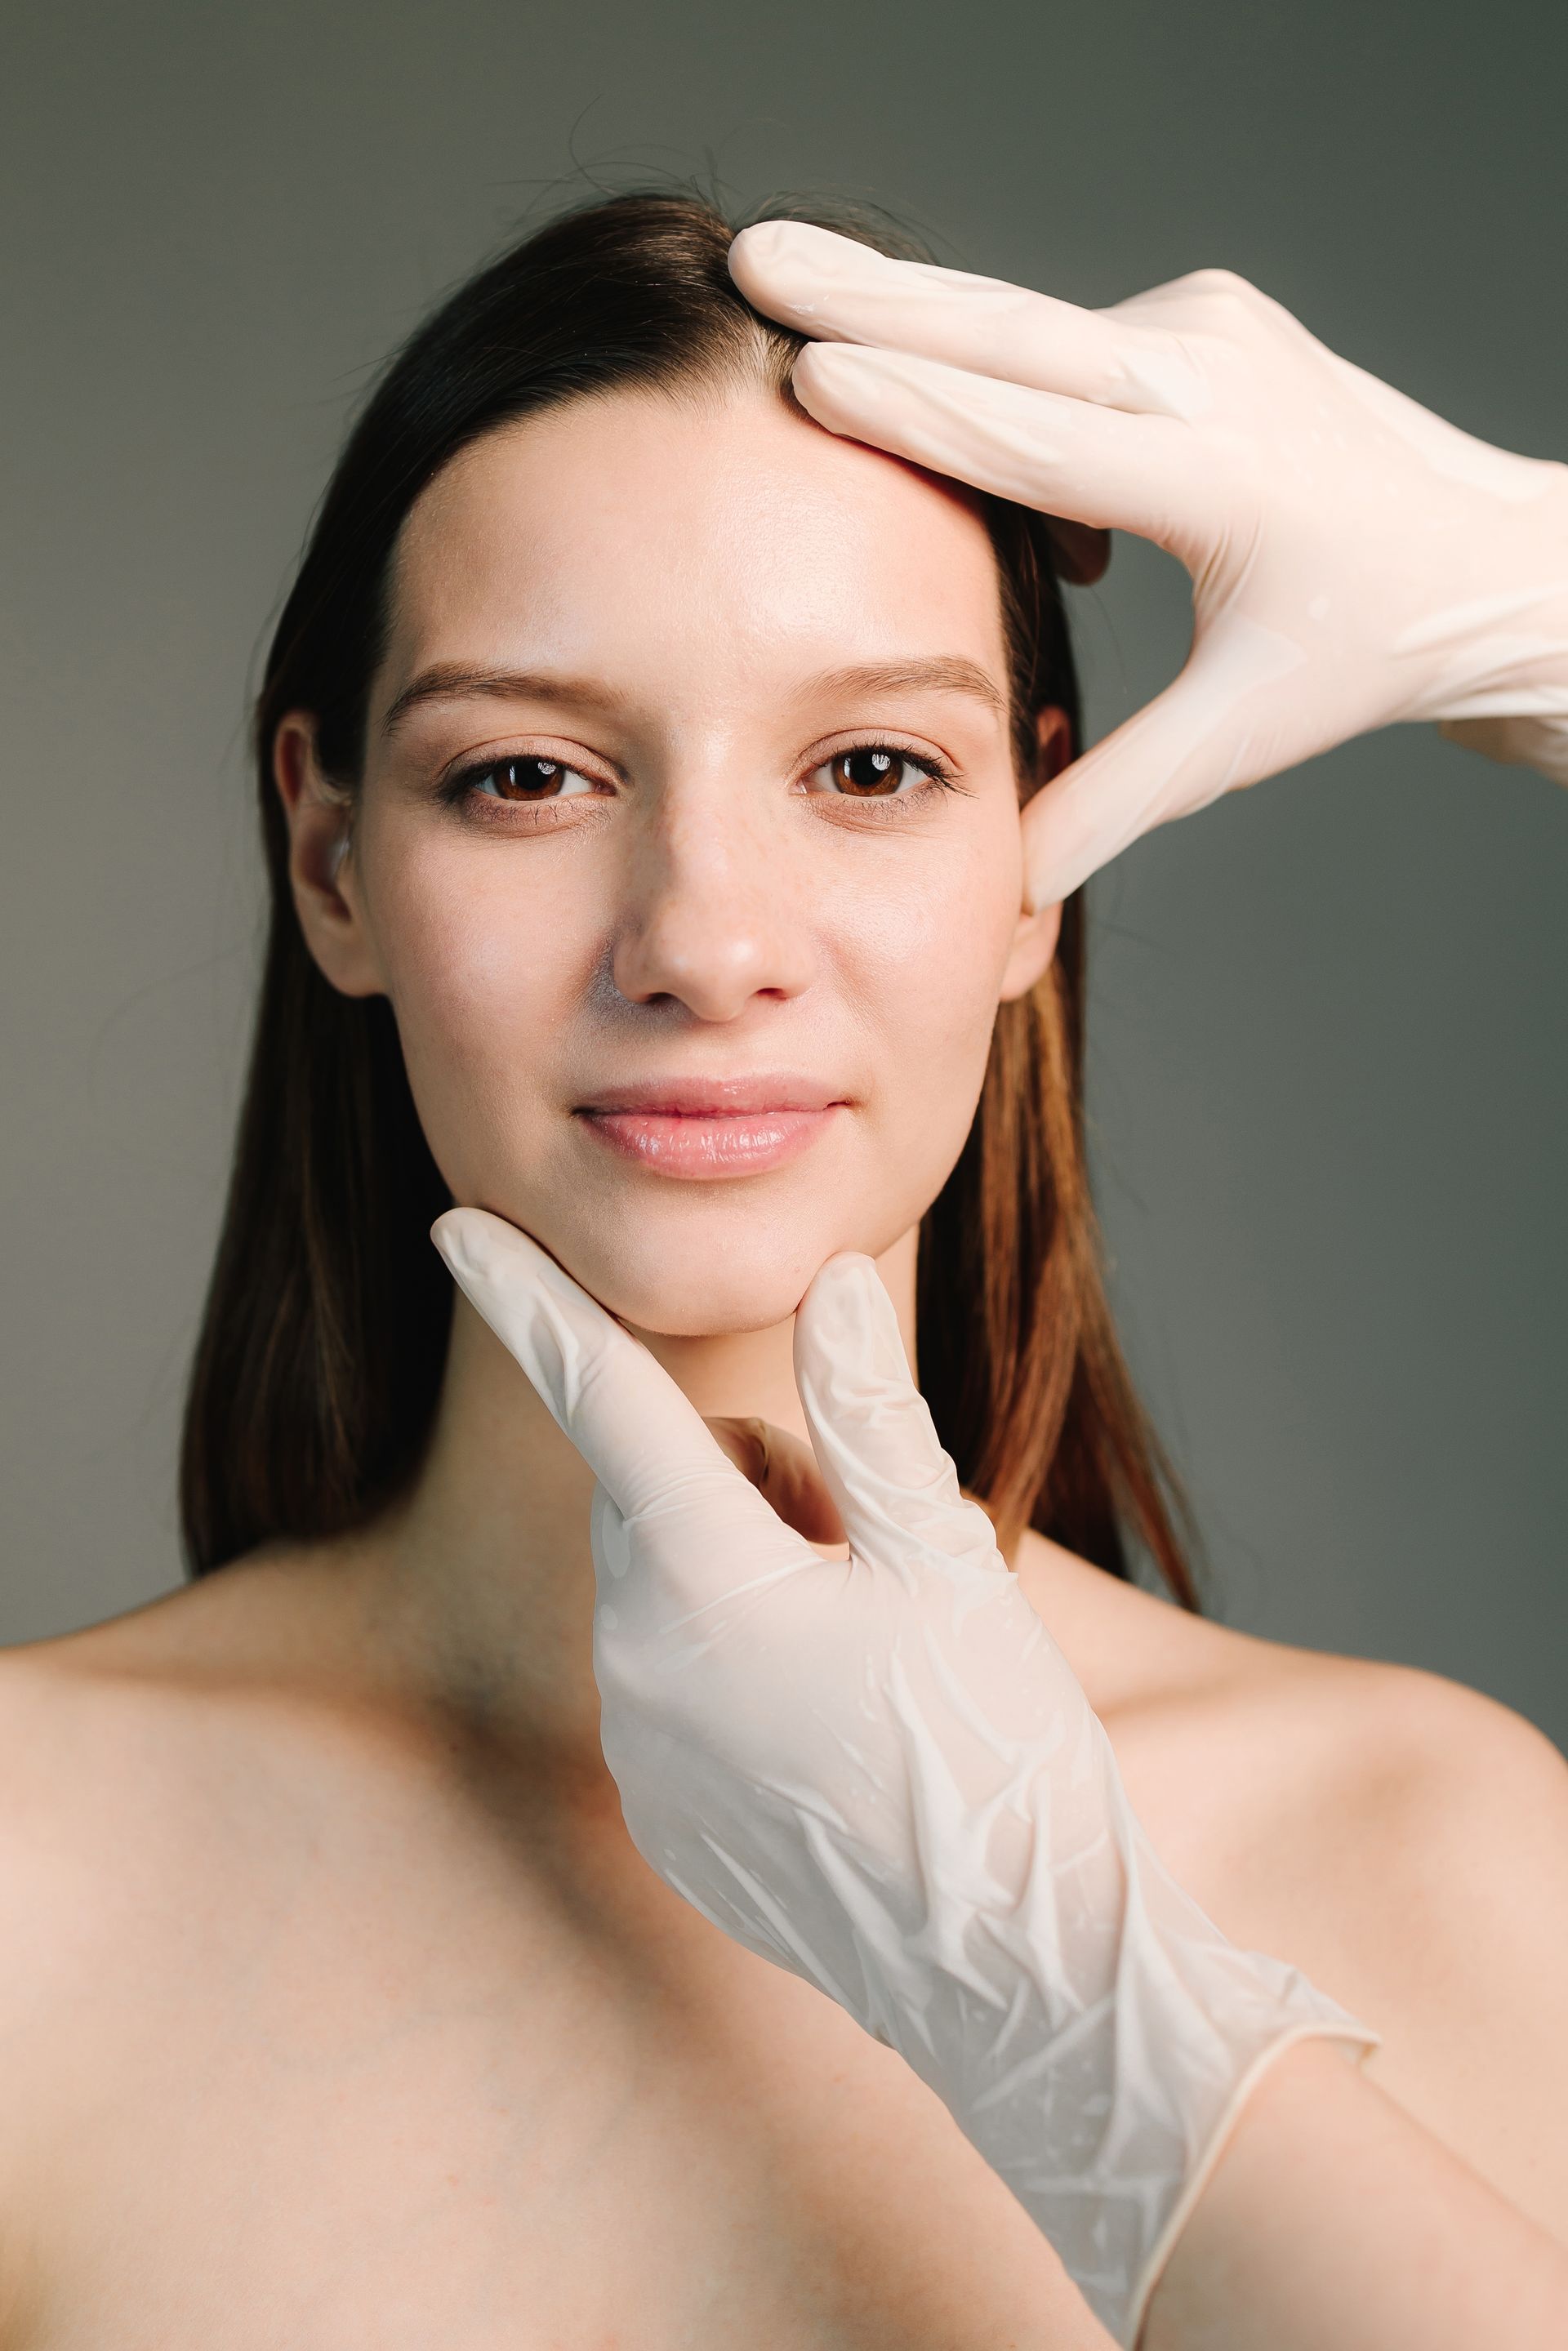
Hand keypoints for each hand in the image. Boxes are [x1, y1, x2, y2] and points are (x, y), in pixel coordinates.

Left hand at [433, 1208, 1374, 2346]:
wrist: (1018, 1977)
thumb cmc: (994, 1754)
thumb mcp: (948, 1561)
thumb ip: (871, 1410)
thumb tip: (832, 1280)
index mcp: (703, 1580)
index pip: (599, 1398)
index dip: (528, 1301)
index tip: (454, 1225)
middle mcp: (638, 1666)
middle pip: (664, 1493)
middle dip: (756, 1487)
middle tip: (873, 1560)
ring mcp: (645, 1756)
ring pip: (670, 1588)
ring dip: (752, 1578)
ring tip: (872, 1655)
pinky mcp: (668, 1820)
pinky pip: (676, 1688)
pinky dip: (744, 1671)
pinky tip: (845, 1731)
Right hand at [728, 223, 1567, 900]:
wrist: (1474, 554)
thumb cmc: (1357, 648)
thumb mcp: (1237, 739)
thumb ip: (1112, 801)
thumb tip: (1005, 887)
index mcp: (1228, 482)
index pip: (1045, 443)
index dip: (925, 411)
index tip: (814, 380)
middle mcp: (1218, 377)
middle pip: (1014, 335)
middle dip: (873, 299)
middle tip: (753, 261)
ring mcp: (1211, 329)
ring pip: (1023, 322)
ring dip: (903, 307)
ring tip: (778, 276)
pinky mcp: (1200, 316)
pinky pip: (1063, 341)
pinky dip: (988, 367)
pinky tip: (945, 416)